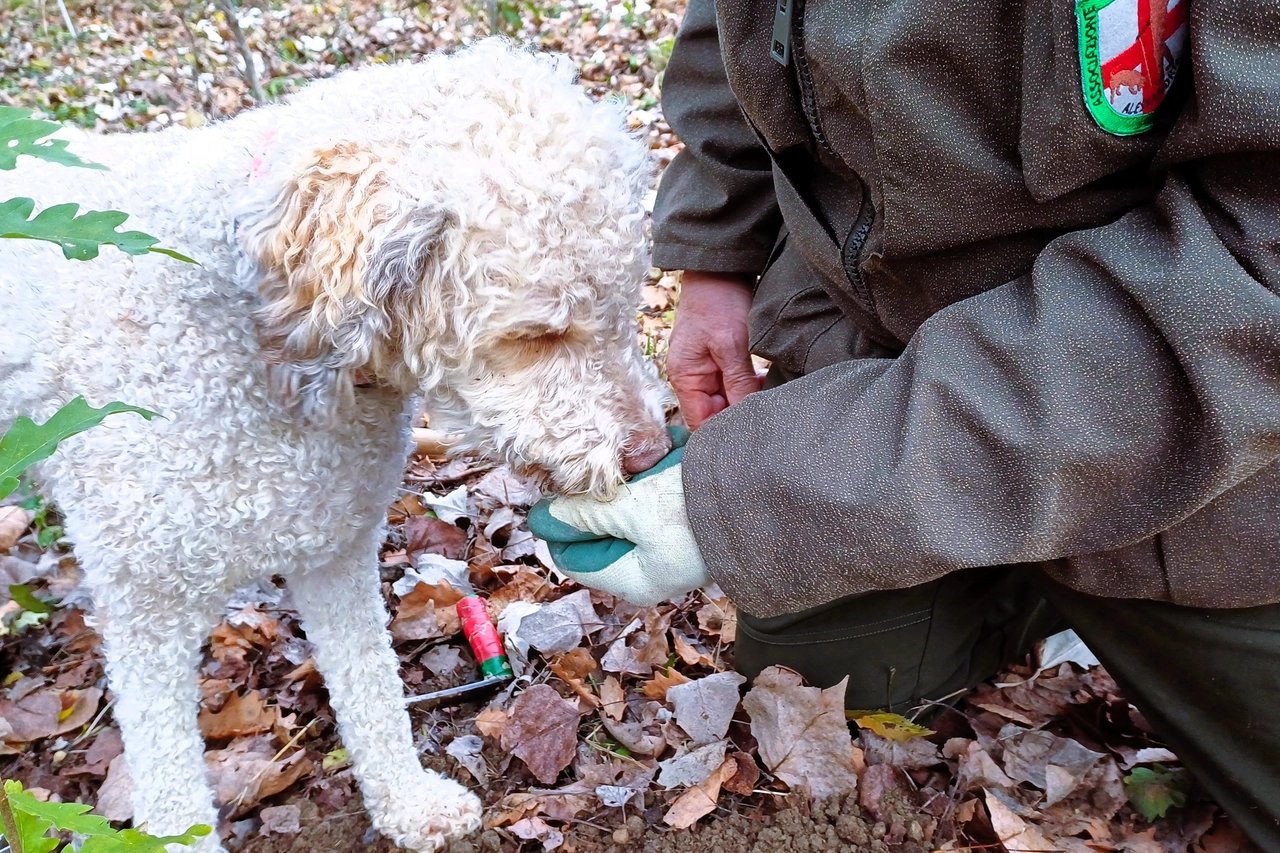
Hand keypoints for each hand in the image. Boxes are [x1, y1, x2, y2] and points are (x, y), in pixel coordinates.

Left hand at [532, 463, 708, 605]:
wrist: (761, 494)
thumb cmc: (692, 510)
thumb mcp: (629, 510)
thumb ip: (583, 513)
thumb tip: (542, 516)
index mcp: (631, 580)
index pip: (572, 559)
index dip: (555, 525)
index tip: (551, 491)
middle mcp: (649, 570)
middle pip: (598, 536)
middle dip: (593, 502)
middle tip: (591, 468)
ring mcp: (670, 547)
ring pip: (626, 514)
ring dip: (623, 487)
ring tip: (632, 463)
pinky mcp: (687, 523)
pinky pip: (654, 501)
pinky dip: (650, 480)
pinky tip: (658, 462)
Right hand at [667, 271, 762, 428]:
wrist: (720, 266)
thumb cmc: (718, 301)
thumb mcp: (731, 343)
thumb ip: (739, 382)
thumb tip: (748, 416)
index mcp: (684, 377)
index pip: (701, 422)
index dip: (724, 432)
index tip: (753, 432)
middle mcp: (692, 377)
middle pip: (715, 413)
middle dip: (740, 414)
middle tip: (769, 414)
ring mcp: (706, 368)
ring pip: (727, 398)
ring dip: (747, 400)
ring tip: (771, 398)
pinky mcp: (720, 358)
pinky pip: (733, 383)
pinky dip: (749, 386)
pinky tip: (766, 383)